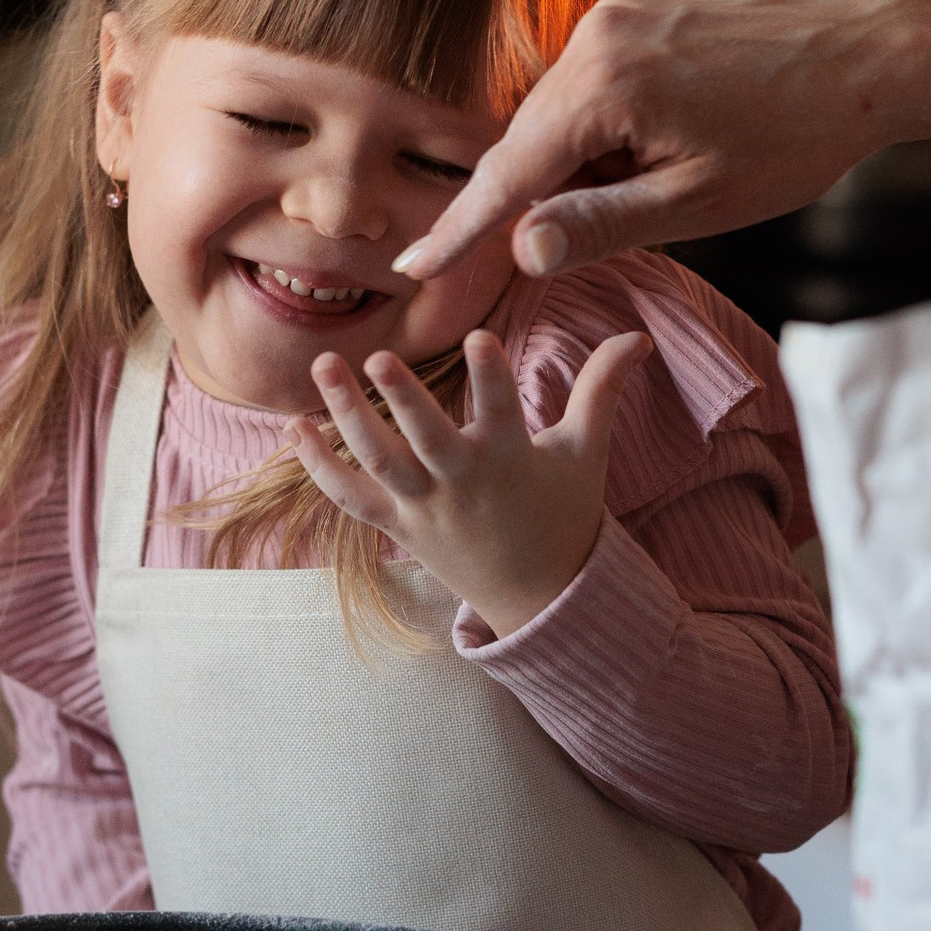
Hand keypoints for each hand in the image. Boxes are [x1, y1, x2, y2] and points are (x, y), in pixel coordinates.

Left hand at [295, 328, 648, 638]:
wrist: (538, 595)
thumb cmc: (562, 511)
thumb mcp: (586, 451)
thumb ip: (603, 389)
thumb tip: (637, 335)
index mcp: (511, 459)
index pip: (502, 410)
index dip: (492, 375)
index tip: (479, 335)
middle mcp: (462, 483)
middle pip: (426, 440)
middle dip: (402, 401)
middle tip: (377, 358)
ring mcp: (424, 508)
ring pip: (378, 462)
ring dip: (345, 416)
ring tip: (323, 364)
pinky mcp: (397, 527)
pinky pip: (350, 498)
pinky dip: (319, 467)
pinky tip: (293, 426)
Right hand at [391, 0, 909, 286]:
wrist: (864, 61)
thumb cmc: (792, 140)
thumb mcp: (698, 204)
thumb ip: (602, 224)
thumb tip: (519, 249)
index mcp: (604, 85)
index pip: (509, 174)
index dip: (461, 229)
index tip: (412, 266)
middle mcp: (596, 37)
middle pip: (527, 141)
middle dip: (518, 204)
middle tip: (509, 262)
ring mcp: (616, 18)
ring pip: (558, 115)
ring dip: (572, 168)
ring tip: (652, 194)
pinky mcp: (638, 13)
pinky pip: (589, 87)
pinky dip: (596, 134)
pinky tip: (650, 160)